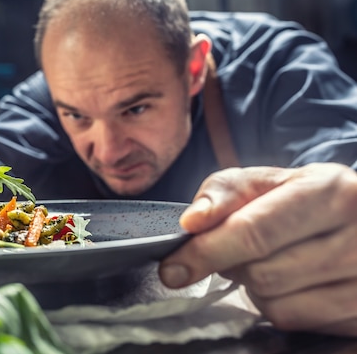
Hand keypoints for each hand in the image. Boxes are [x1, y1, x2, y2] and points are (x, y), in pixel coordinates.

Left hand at [159, 163, 356, 335]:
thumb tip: (192, 222)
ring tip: (273, 260)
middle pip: (261, 274)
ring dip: (256, 288)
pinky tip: (291, 283)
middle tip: (237, 250)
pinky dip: (279, 306)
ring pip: (275, 306)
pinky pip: (294, 323)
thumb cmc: (310, 199)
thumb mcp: (272, 180)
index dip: (206, 252)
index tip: (173, 268)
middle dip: (233, 265)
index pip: (254, 232)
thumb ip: (226, 192)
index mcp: (331, 194)